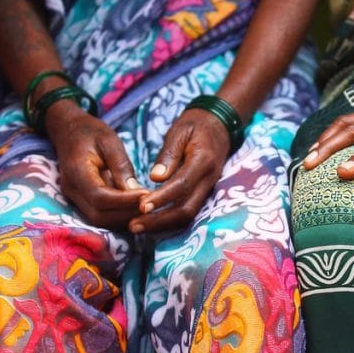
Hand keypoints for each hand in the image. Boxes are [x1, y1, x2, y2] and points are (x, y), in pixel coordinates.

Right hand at [47, 101, 144, 229]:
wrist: (69, 131)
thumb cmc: (90, 132)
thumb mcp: (109, 140)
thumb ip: (121, 165)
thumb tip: (135, 190)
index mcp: (76, 171)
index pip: (99, 197)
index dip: (124, 201)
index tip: (147, 194)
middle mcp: (72, 189)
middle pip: (99, 215)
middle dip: (126, 213)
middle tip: (150, 203)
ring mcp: (74, 198)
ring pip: (99, 220)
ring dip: (123, 217)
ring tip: (145, 205)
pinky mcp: (81, 201)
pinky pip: (100, 214)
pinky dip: (118, 214)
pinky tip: (135, 205)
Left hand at [129, 109, 230, 233]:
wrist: (220, 126)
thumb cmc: (196, 125)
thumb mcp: (180, 131)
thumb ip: (168, 154)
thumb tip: (155, 178)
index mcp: (203, 161)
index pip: (182, 185)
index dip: (162, 198)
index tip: (141, 206)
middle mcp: (209, 180)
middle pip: (186, 209)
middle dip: (159, 220)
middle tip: (133, 225)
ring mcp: (208, 189)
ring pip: (188, 215)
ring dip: (162, 225)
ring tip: (137, 227)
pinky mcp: (204, 194)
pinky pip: (188, 212)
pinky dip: (169, 220)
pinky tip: (150, 222)